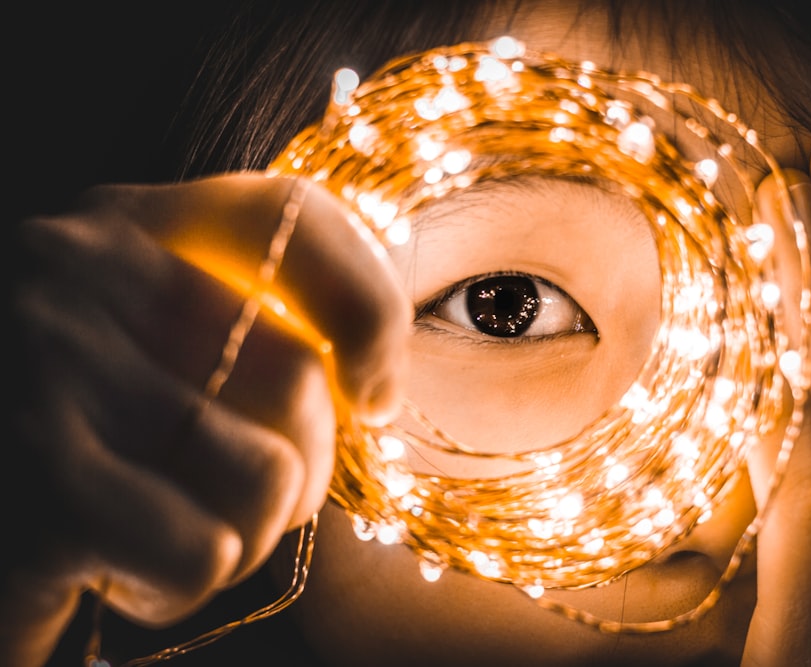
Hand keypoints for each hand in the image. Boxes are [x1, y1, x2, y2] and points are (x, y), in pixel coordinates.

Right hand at [1, 174, 411, 665]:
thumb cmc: (65, 442)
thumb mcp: (142, 351)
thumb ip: (239, 332)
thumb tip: (378, 391)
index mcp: (113, 231)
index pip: (287, 215)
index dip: (366, 306)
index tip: (376, 392)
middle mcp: (72, 279)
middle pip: (296, 375)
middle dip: (303, 469)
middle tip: (239, 501)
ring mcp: (47, 380)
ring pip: (268, 473)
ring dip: (246, 535)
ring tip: (168, 531)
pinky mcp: (39, 494)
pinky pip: (206, 551)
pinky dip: (182, 586)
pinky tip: (115, 573)